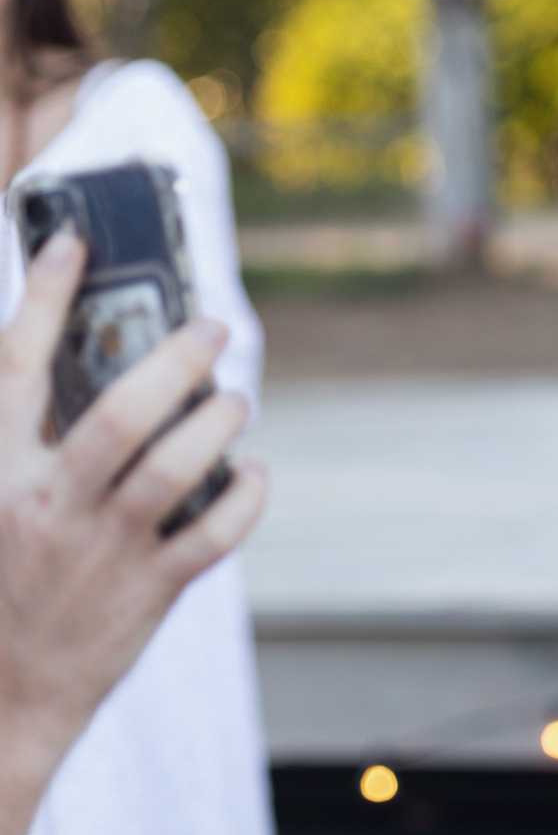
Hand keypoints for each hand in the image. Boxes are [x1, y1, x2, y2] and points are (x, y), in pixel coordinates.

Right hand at [0, 232, 267, 806]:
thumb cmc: (2, 590)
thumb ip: (24, 443)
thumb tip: (75, 378)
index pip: (12, 368)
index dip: (45, 299)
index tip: (75, 243)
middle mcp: (44, 504)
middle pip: (119, 410)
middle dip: (175, 358)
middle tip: (214, 325)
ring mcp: (100, 549)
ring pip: (177, 465)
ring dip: (219, 421)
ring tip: (236, 399)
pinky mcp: (148, 591)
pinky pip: (215, 530)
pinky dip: (247, 494)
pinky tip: (255, 473)